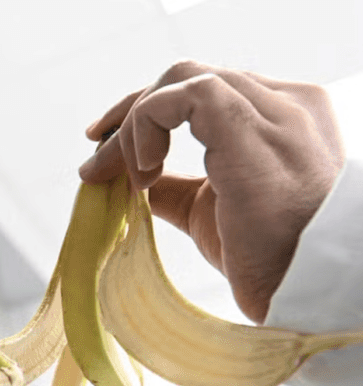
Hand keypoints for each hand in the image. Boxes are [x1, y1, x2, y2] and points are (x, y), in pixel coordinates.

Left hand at [79, 61, 344, 323]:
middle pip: (189, 77)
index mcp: (281, 119)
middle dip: (132, 111)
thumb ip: (173, 187)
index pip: (206, 91)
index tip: (108, 148)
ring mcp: (274, 114)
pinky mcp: (252, 131)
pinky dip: (150, 123)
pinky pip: (189, 95)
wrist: (308, 287)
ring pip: (183, 79)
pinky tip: (145, 169)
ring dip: (137, 122)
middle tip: (97, 157)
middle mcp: (285, 105)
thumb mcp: (209, 211)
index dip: (151, 113)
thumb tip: (131, 179)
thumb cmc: (271, 259)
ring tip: (128, 175)